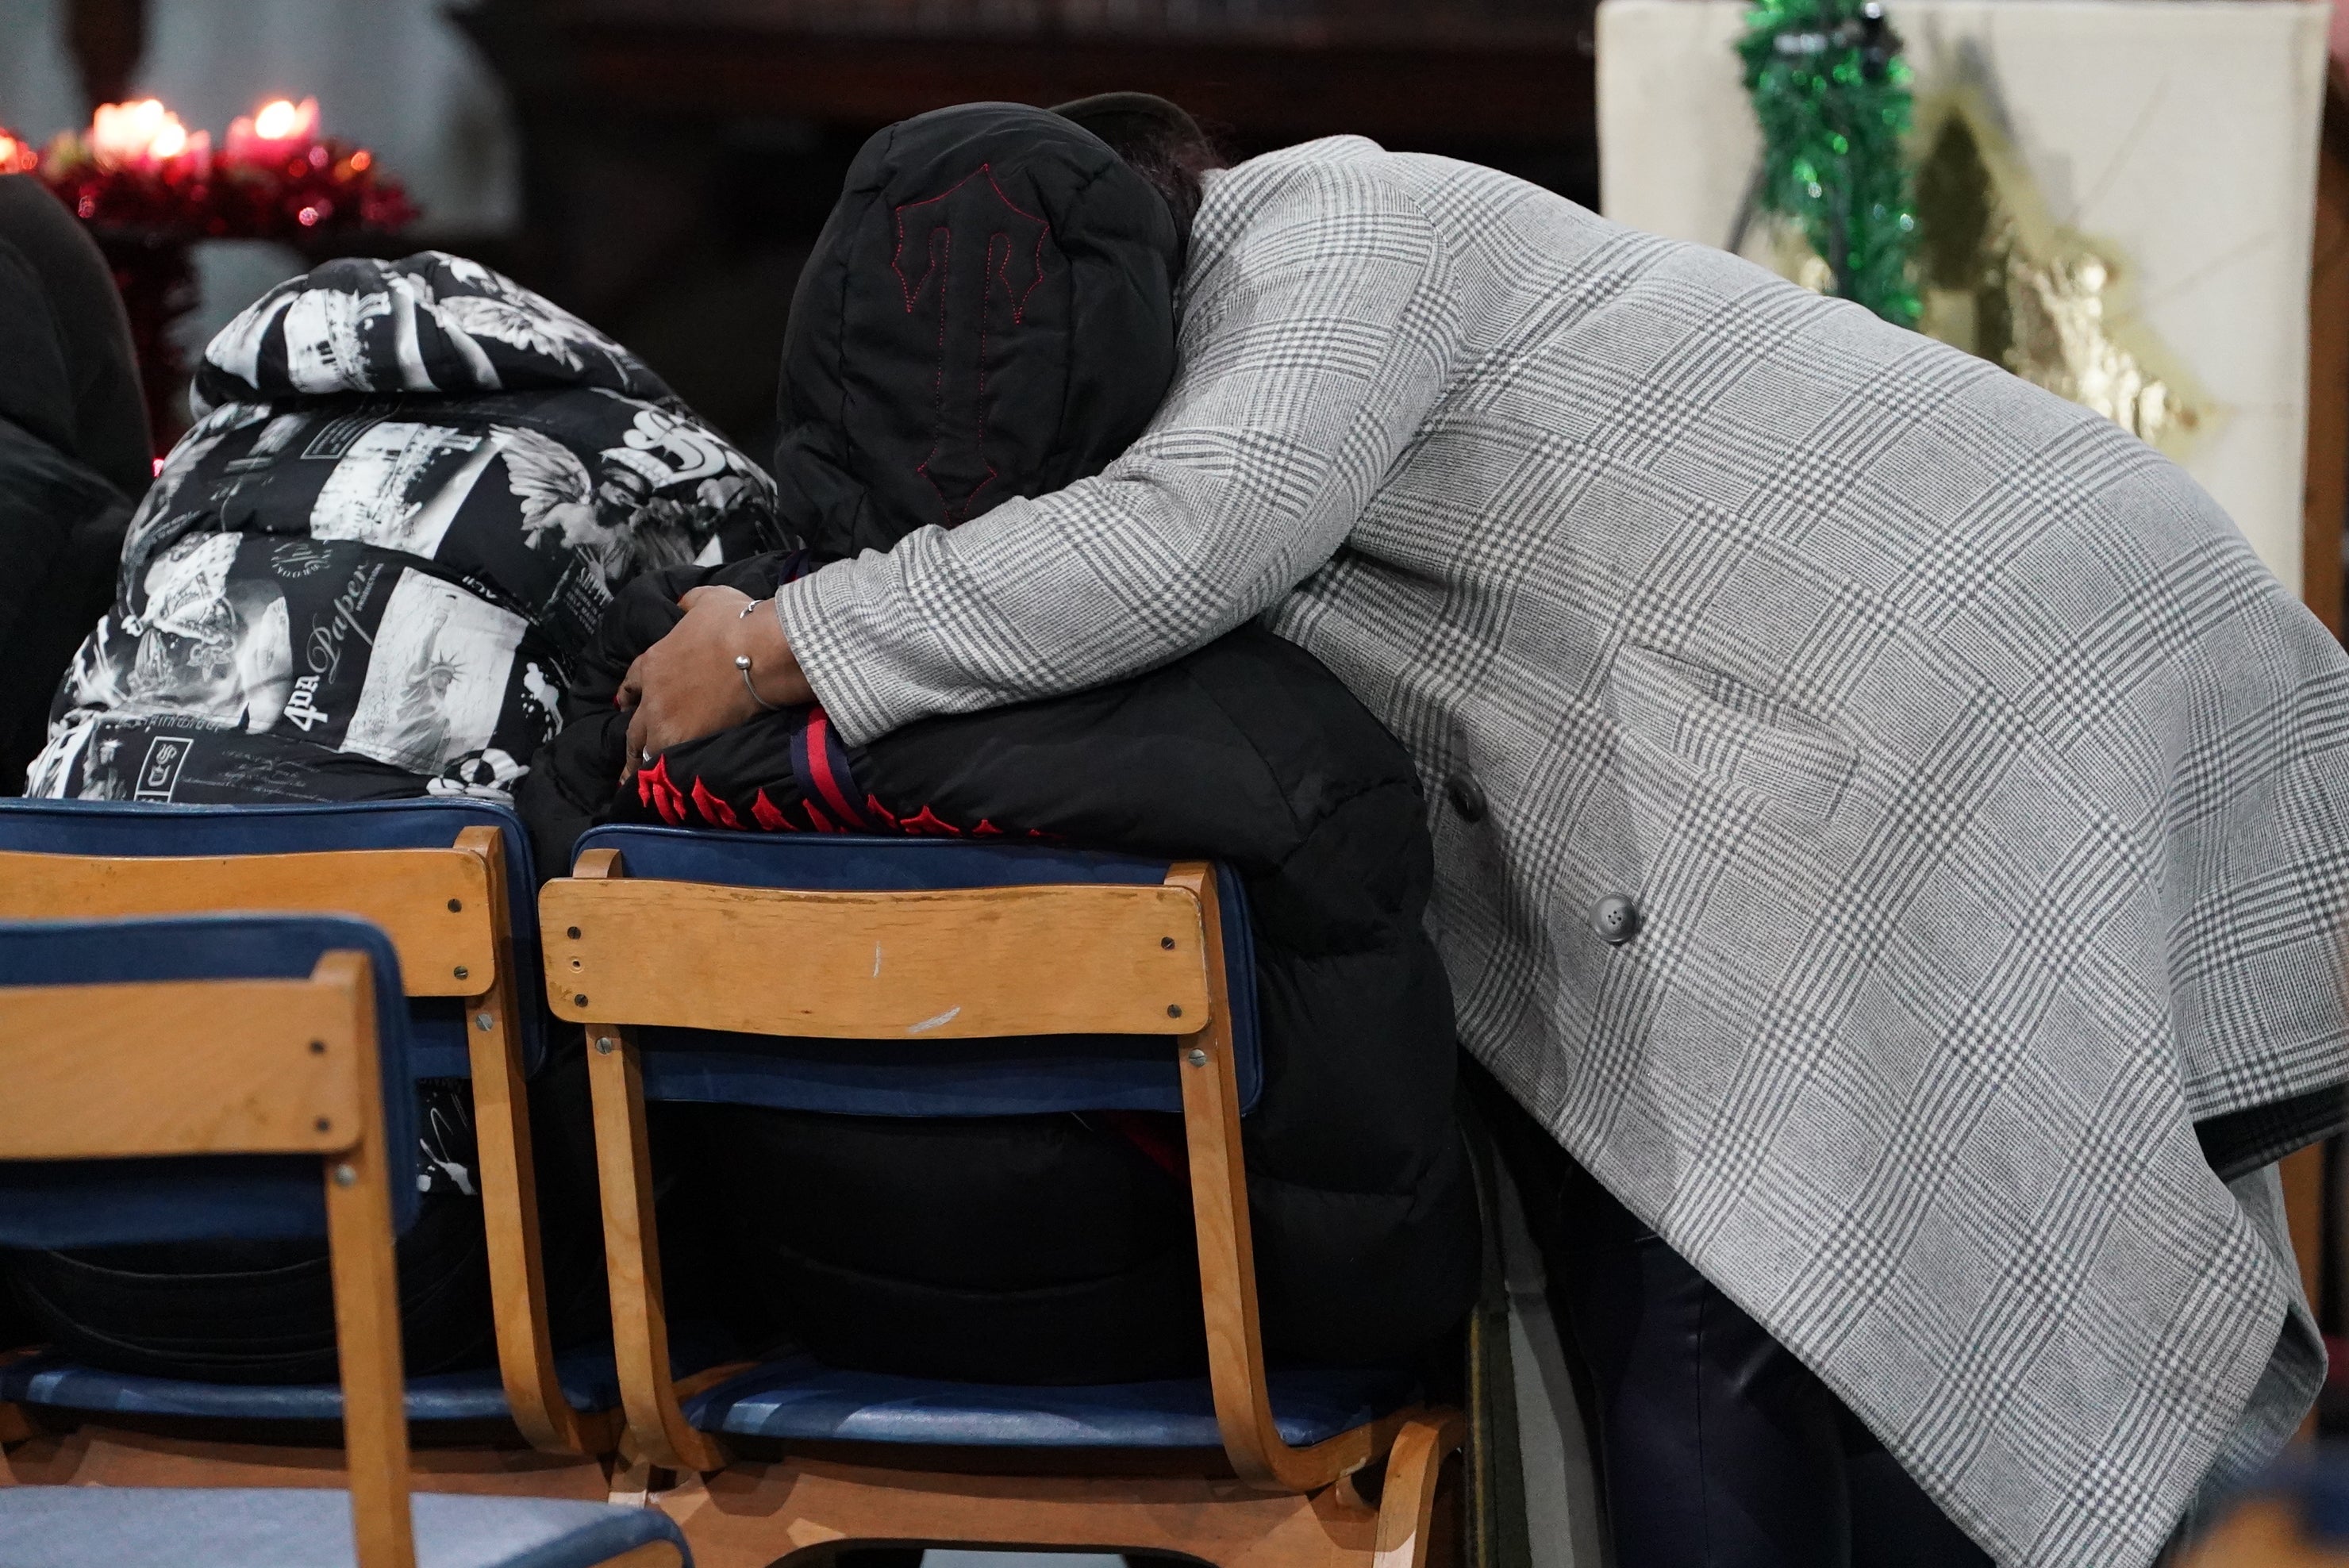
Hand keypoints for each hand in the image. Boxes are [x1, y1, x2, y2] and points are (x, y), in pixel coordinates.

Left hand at [619, 584, 812, 780]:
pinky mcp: (684, 739)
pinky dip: (657, 774)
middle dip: (630, 741)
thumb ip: (690, 604)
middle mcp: (653, 693)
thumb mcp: (708, 600)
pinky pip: (663, 762)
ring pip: (641, 748)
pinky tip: (656, 787)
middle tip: (627, 758)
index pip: (633, 682)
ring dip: (636, 764)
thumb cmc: (736, 622)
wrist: (756, 651)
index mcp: (655, 659)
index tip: (628, 704)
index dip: (631, 695)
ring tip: (633, 782)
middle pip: (633, 724)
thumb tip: (683, 603)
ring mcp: (665, 719)